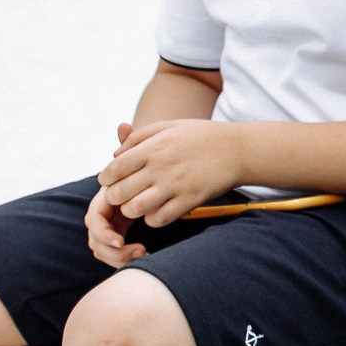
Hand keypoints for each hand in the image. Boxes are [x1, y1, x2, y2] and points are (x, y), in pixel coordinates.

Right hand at [85, 130, 147, 266]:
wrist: (154, 171)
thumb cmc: (146, 162)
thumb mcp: (141, 155)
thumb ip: (131, 143)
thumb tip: (123, 124)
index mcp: (104, 198)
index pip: (93, 221)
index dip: (103, 232)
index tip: (121, 239)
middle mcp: (103, 215)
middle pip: (96, 241)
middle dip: (113, 250)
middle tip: (138, 252)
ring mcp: (111, 227)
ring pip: (104, 251)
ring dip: (120, 257)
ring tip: (143, 253)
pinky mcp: (121, 235)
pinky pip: (117, 253)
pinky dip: (127, 256)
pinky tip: (147, 253)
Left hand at [98, 118, 246, 228]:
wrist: (240, 149)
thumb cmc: (202, 136)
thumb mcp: (170, 126)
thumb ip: (139, 136)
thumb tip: (115, 154)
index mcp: (154, 147)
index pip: (113, 169)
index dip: (106, 178)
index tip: (111, 180)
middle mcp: (161, 167)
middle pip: (119, 193)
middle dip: (114, 197)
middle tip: (124, 194)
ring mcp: (176, 185)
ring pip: (135, 209)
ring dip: (132, 209)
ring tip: (139, 203)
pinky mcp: (190, 200)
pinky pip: (159, 219)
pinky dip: (153, 218)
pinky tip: (158, 209)